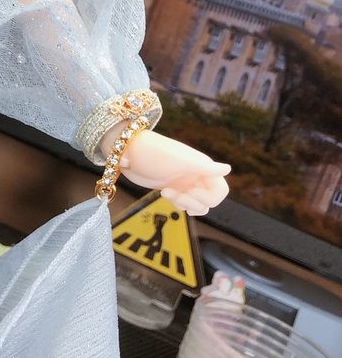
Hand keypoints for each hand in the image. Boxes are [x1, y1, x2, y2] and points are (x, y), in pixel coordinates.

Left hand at [114, 129, 229, 215]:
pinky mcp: (172, 188)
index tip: (192, 191)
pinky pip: (184, 204)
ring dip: (185, 205)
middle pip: (210, 201)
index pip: (221, 190)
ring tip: (167, 193)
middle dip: (194, 202)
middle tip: (177, 194)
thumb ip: (205, 167)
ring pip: (197, 205)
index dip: (211, 197)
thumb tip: (229, 168)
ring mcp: (184, 183)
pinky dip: (178, 204)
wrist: (128, 152)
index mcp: (201, 166)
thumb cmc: (155, 153)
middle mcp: (196, 175)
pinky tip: (164, 194)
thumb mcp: (180, 160)